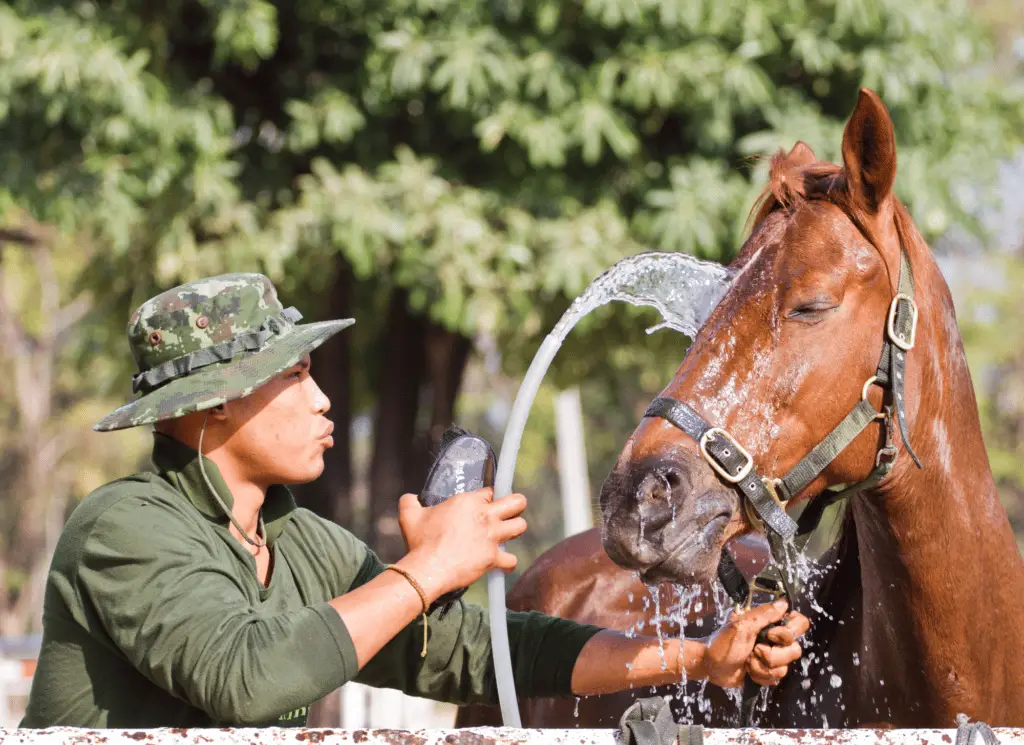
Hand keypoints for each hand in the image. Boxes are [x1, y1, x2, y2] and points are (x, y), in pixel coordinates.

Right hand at [397, 488, 527, 601]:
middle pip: (516, 502)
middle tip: (509, 511)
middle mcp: (484, 516)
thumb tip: (408, 498)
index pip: (489, 492)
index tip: (485, 503)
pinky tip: (503, 563)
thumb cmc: (420, 542)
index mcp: (468, 502)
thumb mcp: (409, 516)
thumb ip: (409, 502)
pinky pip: (512, 559)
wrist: (428, 568)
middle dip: (517, 504)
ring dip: (515, 529)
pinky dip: (509, 563)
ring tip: (508, 534)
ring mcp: (491, 537)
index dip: (488, 497)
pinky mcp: (493, 557)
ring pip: (520, 526)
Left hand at [700, 598, 809, 688]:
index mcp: (770, 623)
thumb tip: (784, 602)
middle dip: (773, 654)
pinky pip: (776, 678)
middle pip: (795, 649)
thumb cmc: (722, 643)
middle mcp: (774, 639)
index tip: (770, 634)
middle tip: (755, 650)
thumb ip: (764, 614)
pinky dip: (760, 675)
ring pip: (785, 667)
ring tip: (747, 661)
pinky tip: (748, 670)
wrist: (710, 666)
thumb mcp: (742, 625)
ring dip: (763, 666)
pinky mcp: (767, 671)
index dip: (790, 632)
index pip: (799, 623)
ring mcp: (771, 656)